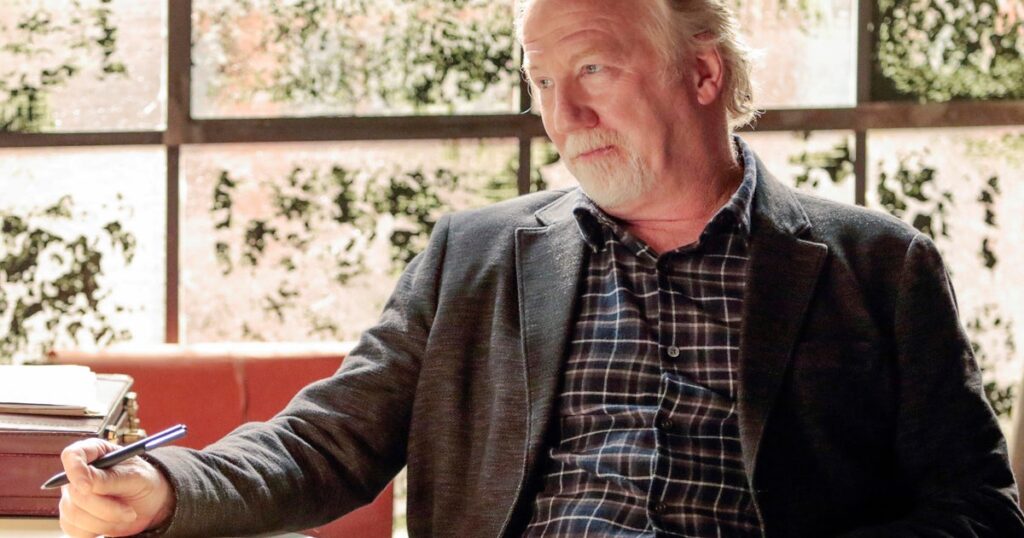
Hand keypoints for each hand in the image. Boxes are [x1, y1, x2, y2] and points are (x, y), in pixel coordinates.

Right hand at [58, 438, 175, 537]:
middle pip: (74, 491)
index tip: (87, 487)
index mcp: (94, 452)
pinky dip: (97, 530)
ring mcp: (71, 497)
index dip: (75, 470)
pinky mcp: (72, 518)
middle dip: (104, 506)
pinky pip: (75, 529)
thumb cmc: (143, 482)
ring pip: (74, 513)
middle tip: (129, 512)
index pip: (72, 455)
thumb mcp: (135, 476)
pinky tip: (113, 523)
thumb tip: (86, 482)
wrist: (150, 504)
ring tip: (127, 515)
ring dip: (105, 521)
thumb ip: (110, 478)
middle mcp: (77, 474)